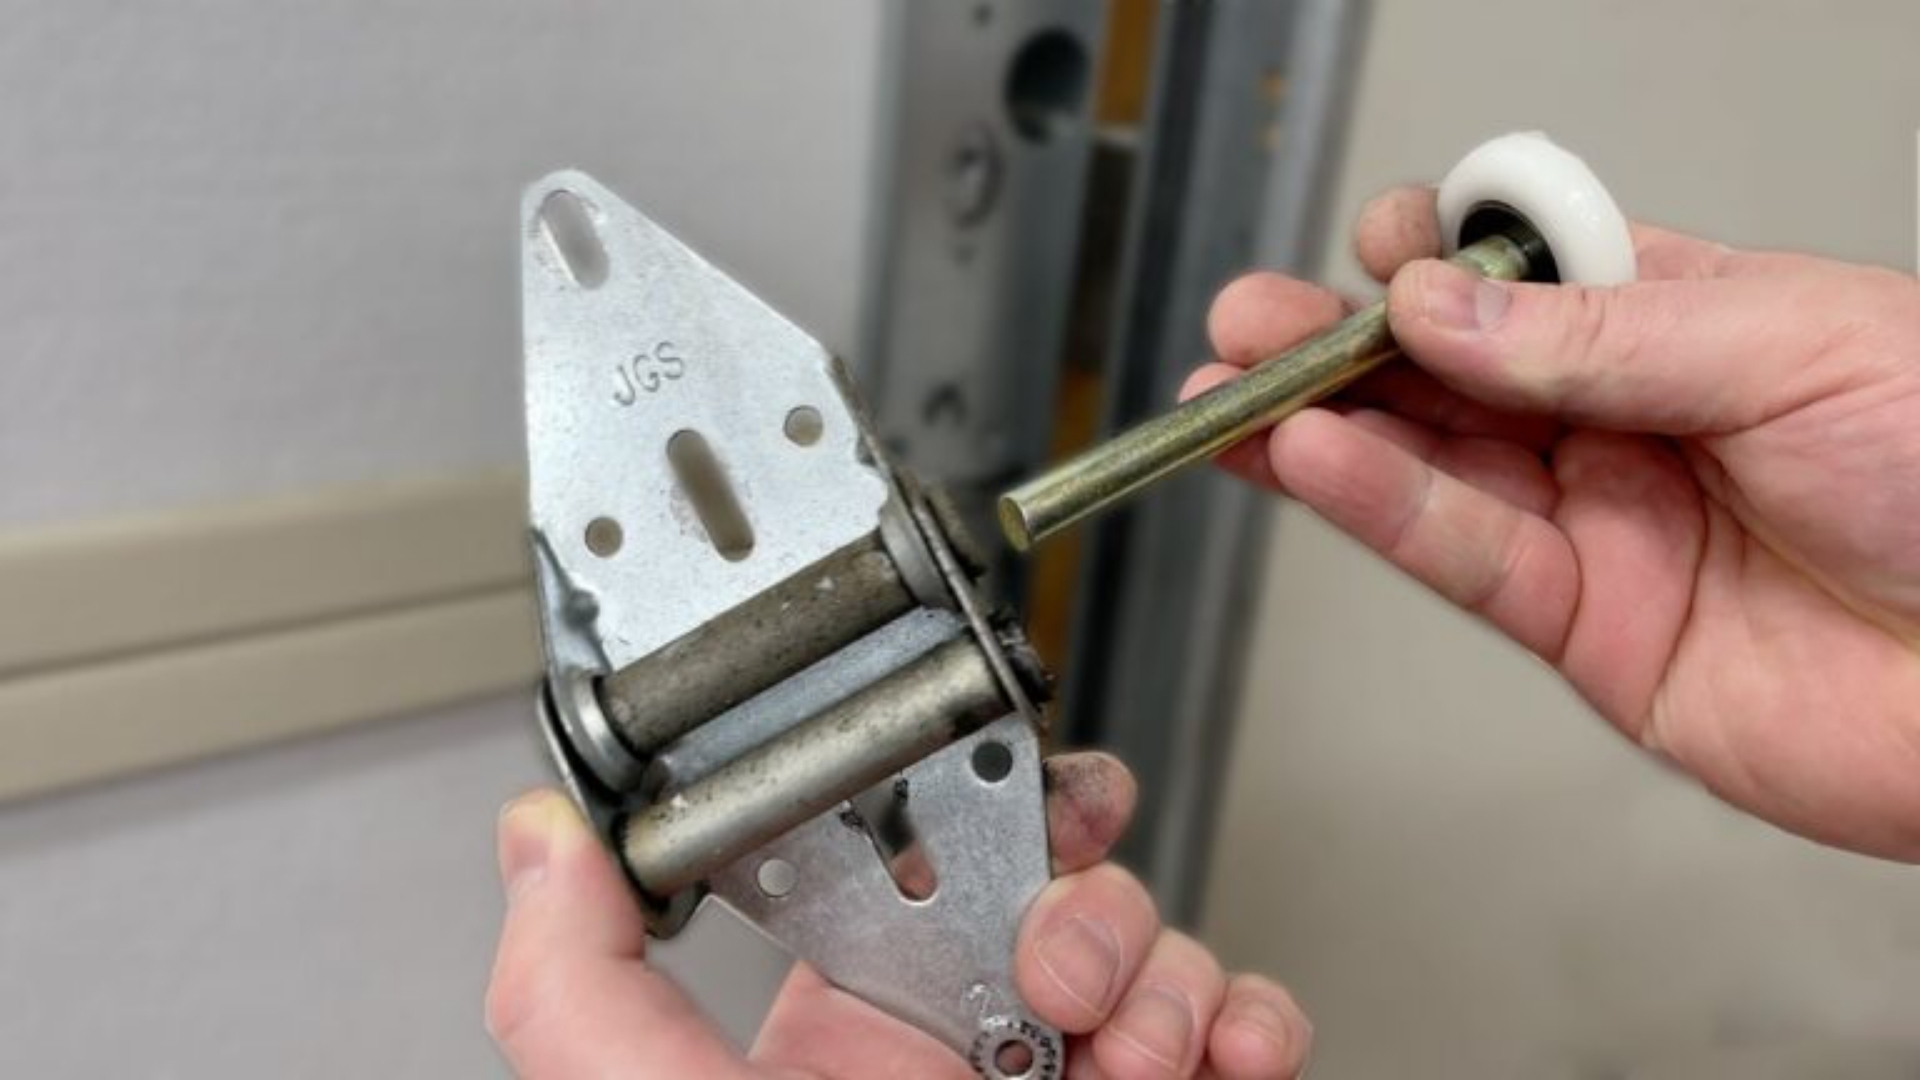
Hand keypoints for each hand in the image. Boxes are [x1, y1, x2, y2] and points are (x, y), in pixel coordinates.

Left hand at [487, 754, 1311, 1078]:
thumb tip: (538, 837)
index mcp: (851, 1033)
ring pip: (1162, 958)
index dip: (981, 805)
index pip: (929, 866)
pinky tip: (1224, 1052)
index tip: (1015, 782)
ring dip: (1165, 977)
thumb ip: (575, 983)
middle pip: (1067, 893)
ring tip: (1121, 1051)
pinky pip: (1246, 1040)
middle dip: (1091, 901)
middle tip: (1056, 969)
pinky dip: (1254, 1024)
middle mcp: (973, 1052)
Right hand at [1190, 187, 1919, 860]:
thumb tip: (1440, 306)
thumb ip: (1600, 336)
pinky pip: (1465, 558)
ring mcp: (1607, 526)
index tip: (1381, 241)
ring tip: (1232, 395)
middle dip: (1342, 343)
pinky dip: (1381, 510)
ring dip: (1325, 429)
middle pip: (1453, 373)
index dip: (1445, 253)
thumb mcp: (1794, 349)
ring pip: (1435, 467)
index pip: (1530, 271)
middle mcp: (1634, 422)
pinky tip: (1310, 465)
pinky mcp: (1593, 632)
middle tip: (1249, 322)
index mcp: (1694, 321)